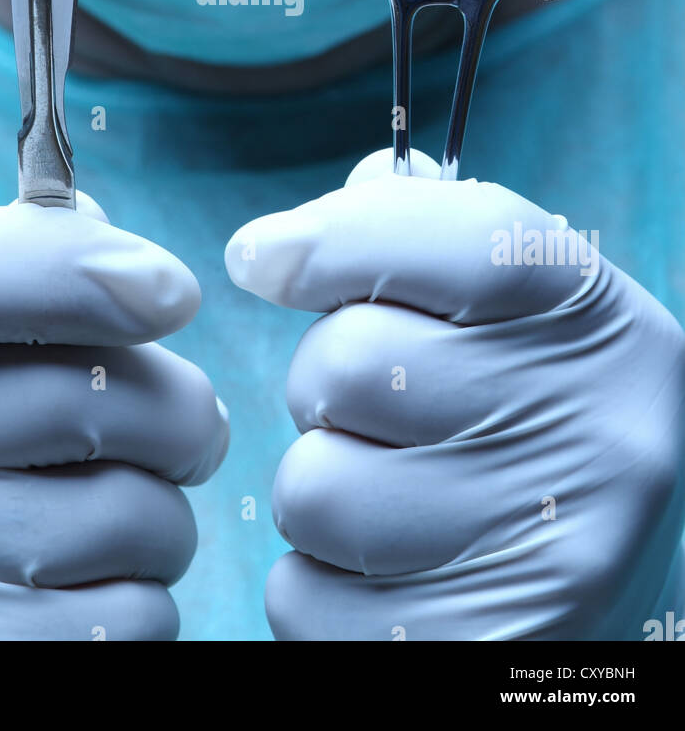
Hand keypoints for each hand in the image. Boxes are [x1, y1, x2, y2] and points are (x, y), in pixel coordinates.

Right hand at [0, 192, 227, 639]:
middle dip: (175, 414)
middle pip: (81, 401)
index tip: (174, 292)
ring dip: (163, 517)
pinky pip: (122, 624)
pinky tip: (94, 585)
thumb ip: (31, 263)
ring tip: (126, 510)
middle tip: (182, 428)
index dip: (69, 274)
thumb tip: (136, 279)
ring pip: (126, 521)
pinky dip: (142, 602)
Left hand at [226, 149, 684, 640]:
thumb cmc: (536, 411)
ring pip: (312, 489)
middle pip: (348, 364)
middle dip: (322, 380)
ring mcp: (547, 559)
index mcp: (595, 323)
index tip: (262, 259)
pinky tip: (387, 572)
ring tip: (387, 494)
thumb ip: (423, 236)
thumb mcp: (518, 305)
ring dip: (319, 486)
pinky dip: (317, 583)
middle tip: (371, 408)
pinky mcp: (478, 654)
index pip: (458, 239)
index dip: (333, 238)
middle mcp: (593, 436)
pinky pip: (303, 599)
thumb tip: (286, 239)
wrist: (627, 571)